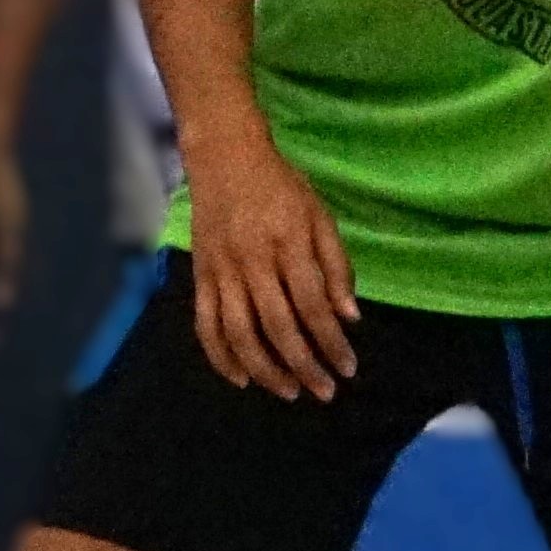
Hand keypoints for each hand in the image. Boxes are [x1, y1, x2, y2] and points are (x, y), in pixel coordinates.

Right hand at [184, 134, 359, 400]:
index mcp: (288, 245)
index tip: (348, 368)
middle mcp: (252, 262)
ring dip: (265, 369)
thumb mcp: (320, 217)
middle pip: (278, 326)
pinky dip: (220, 356)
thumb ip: (337, 267)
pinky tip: (241, 379)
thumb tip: (350, 317)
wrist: (224, 158)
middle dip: (304, 365)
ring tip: (289, 392)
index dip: (331, 342)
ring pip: (239, 333)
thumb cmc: (282, 188)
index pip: (313, 306)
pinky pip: (205, 324)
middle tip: (325, 392)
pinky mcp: (199, 275)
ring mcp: (221, 271)